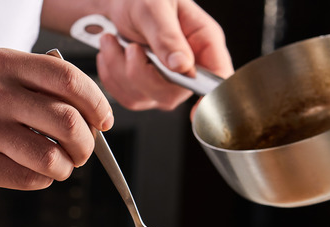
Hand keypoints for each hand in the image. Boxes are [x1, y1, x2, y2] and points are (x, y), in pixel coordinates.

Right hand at [0, 0, 112, 190]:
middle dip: (86, 145)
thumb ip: (36, 79)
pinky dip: (41, 180)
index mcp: (5, 65)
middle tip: (82, 151)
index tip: (103, 122)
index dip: (97, 106)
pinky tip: (32, 172)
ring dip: (64, 167)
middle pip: (68, 124)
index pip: (70, 82)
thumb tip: (88, 107)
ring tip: (57, 165)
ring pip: (51, 157)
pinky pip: (28, 178)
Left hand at [96, 0, 233, 110]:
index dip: (211, 99)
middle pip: (172, 95)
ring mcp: (165, 82)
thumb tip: (183, 66)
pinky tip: (112, 52)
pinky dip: (111, 75)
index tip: (196, 112)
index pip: (218, 79)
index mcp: (203, 42)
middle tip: (130, 46)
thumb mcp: (155, 7)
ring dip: (119, 70)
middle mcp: (188, 67)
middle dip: (141, 74)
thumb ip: (168, 36)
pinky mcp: (143, 90)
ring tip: (113, 41)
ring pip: (144, 98)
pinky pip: (126, 97)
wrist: (115, 2)